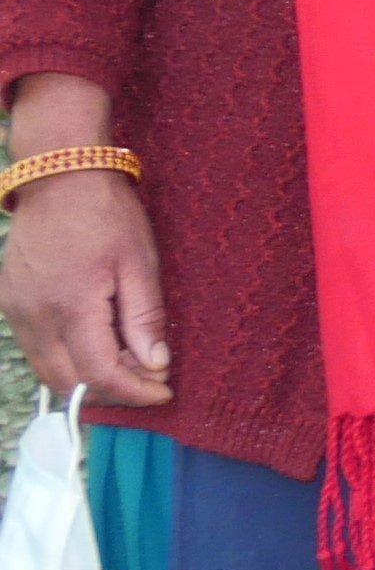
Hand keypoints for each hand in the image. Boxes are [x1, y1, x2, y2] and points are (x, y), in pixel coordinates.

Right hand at [1, 167, 170, 408]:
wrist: (58, 177)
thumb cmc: (106, 214)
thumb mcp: (139, 263)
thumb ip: (145, 318)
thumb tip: (155, 365)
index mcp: (70, 306)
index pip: (99, 374)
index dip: (134, 393)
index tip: (164, 392)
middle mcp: (34, 315)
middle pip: (68, 382)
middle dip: (112, 390)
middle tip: (149, 376)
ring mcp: (15, 310)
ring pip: (48, 369)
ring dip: (88, 376)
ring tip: (129, 357)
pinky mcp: (9, 302)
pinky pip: (36, 347)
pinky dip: (67, 356)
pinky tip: (100, 339)